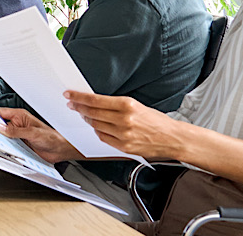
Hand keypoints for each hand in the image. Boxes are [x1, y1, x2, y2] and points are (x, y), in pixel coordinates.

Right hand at [0, 107, 81, 162]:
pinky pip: (8, 145)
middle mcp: (17, 124)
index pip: (0, 113)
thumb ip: (15, 131)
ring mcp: (18, 135)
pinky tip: (2, 149)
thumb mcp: (32, 133)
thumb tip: (0, 127)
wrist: (60, 150)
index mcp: (20, 116)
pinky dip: (4, 147)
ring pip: (2, 136)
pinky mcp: (19, 144)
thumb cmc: (52, 138)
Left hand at [65, 91, 182, 160]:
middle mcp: (124, 120)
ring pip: (95, 125)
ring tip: (83, 114)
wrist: (173, 138)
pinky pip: (103, 138)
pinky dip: (97, 131)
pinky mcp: (124, 147)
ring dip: (86, 119)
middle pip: (92, 113)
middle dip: (78, 107)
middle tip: (71, 104)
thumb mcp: (137, 106)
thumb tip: (95, 102)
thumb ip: (116, 105)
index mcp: (128, 105)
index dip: (79, 97)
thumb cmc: (157, 121)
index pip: (95, 100)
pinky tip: (96, 127)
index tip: (69, 95)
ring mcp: (124, 135)